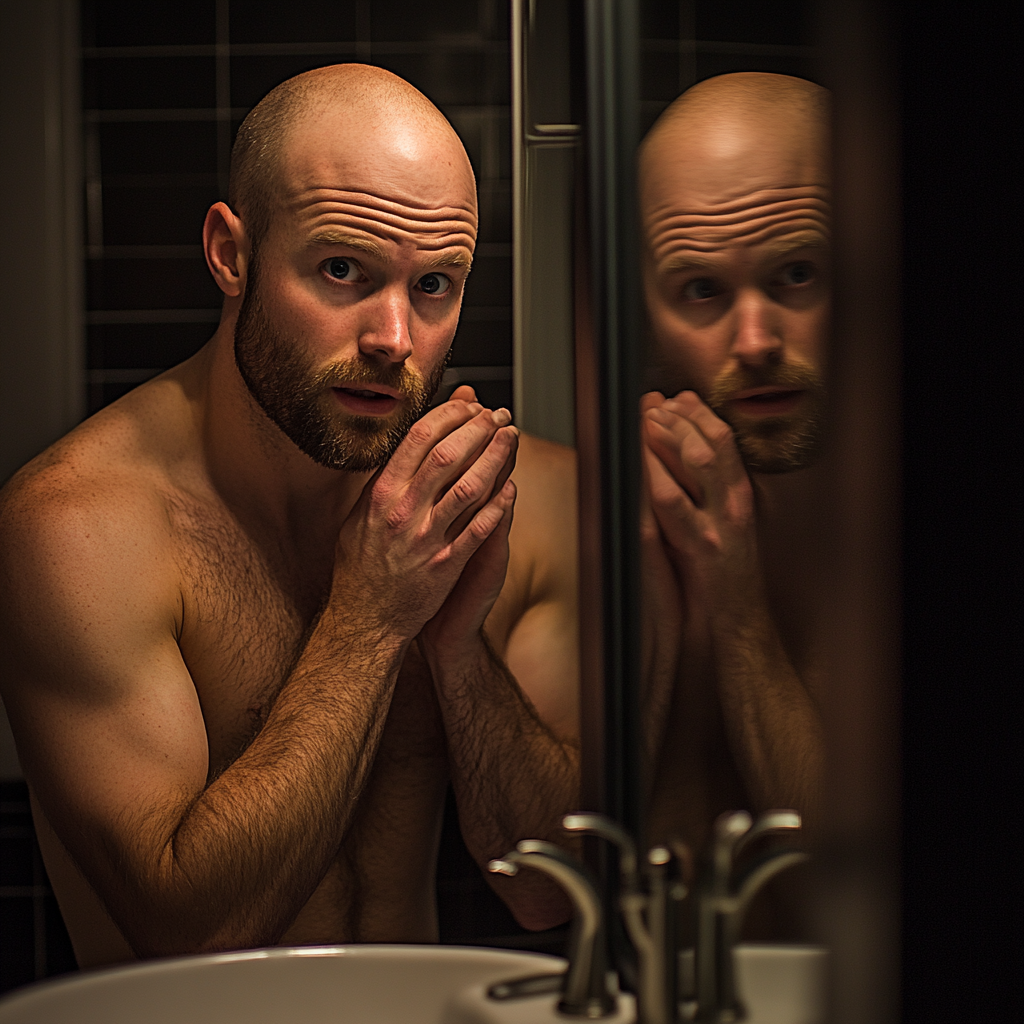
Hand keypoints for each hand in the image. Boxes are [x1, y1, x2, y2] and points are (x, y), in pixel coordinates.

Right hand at [330, 387, 518, 642]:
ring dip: (495, 458)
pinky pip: (478, 529)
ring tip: (511, 438)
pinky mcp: (445, 564)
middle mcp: (402, 511)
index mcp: (381, 493)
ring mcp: (425, 537)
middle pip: (448, 455)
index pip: (419, 439)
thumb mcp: (360, 514)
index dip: (449, 416)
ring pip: (469, 486)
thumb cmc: (361, 566)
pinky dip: (497, 505)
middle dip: (478, 429)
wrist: (364, 619)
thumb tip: (405, 444)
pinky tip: (511, 486)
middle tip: (498, 414)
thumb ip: (385, 479)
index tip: (469, 405)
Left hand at [641, 390, 762, 615]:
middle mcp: (735, 505)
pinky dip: (655, 476)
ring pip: (695, 466)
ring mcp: (719, 525)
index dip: (700, 414)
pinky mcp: (700, 547)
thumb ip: (708, 490)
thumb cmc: (725, 572)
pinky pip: (673, 505)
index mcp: (742, 495)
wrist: (740, 619)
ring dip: (669, 438)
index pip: (725, 440)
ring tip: (647, 420)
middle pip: (712, 445)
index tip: (678, 397)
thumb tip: (683, 449)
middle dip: (681, 418)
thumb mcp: (724, 523)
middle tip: (653, 402)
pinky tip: (639, 463)